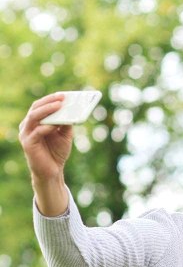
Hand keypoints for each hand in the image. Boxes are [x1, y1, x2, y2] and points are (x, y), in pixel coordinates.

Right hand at [18, 93, 72, 214]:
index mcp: (36, 121)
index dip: (51, 99)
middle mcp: (28, 125)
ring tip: (59, 106)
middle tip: (62, 98)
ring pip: (34, 117)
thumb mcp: (65, 136)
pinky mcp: (28, 144)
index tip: (63, 95)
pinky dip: (46, 127)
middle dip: (49, 102)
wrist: (52, 171)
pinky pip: (37, 132)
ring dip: (47, 110)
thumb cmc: (57, 153)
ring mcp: (26, 134)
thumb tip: (72, 111)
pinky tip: (55, 125)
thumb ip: (66, 124)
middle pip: (36, 108)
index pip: (41, 106)